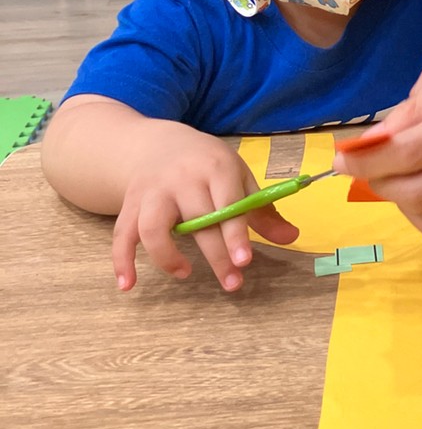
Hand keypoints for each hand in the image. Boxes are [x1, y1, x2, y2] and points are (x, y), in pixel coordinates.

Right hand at [112, 123, 298, 291]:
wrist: (157, 143)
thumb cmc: (207, 164)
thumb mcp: (238, 177)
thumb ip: (262, 209)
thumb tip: (291, 237)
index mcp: (216, 167)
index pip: (228, 203)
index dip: (236, 234)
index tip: (244, 261)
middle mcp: (182, 178)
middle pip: (197, 220)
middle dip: (214, 255)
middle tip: (232, 283)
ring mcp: (153, 191)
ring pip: (152, 226)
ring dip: (167, 256)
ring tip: (185, 273)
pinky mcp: (130, 204)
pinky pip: (122, 234)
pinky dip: (121, 261)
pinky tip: (129, 284)